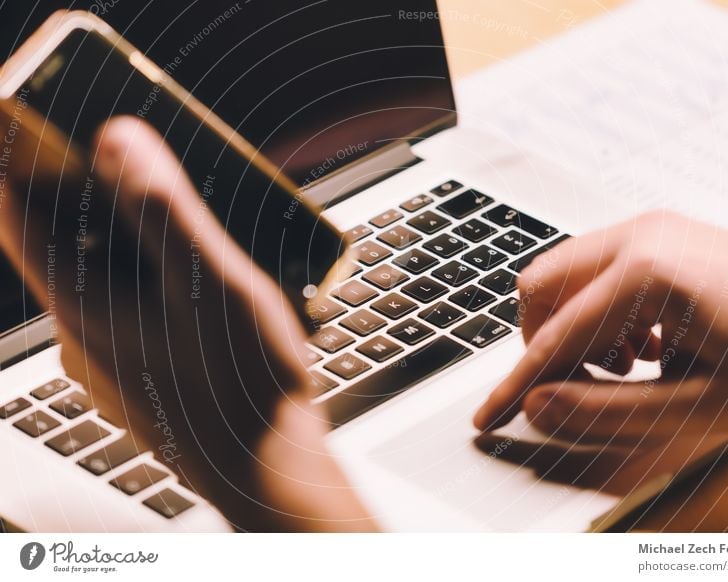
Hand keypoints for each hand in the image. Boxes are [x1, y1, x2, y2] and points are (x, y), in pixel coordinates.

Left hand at [0, 116, 372, 530]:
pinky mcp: (139, 373)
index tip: (29, 112)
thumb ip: (165, 212)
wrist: (268, 471)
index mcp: (84, 305)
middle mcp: (83, 333)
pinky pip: (126, 307)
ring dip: (123, 238)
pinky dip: (146, 278)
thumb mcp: (213, 284)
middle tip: (133, 158)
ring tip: (181, 220)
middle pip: (60, 242)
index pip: (15, 215)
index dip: (13, 157)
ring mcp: (110, 358)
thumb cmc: (243, 387)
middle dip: (87, 192)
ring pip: (97, 277)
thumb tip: (116, 139)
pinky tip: (197, 284)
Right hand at [474, 211, 727, 476]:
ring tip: (621, 367)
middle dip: (540, 343)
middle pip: (541, 285)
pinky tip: (642, 343)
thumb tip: (539, 405)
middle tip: (568, 386)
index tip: (489, 416)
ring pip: (565, 274)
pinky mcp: (663, 235)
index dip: (517, 385)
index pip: (556, 337)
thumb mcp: (697, 405)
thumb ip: (606, 411)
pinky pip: (597, 268)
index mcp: (646, 272)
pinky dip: (598, 310)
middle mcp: (640, 236)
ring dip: (571, 326)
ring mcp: (652, 228)